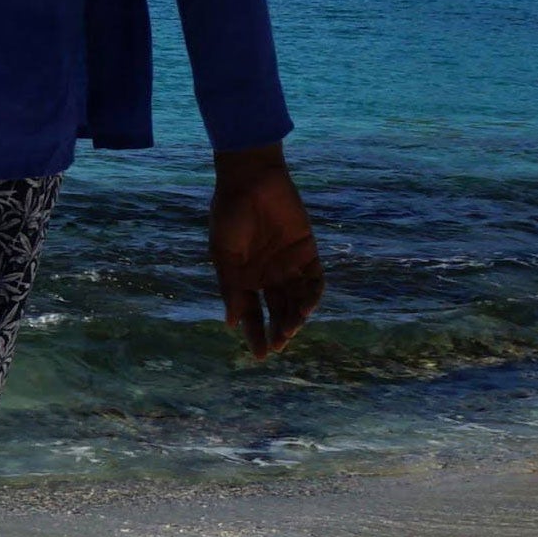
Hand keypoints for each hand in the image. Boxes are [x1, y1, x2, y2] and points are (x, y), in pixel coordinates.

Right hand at [208, 144, 323, 360]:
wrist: (250, 181)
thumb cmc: (229, 215)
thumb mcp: (223, 255)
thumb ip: (230, 288)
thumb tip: (231, 322)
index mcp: (244, 278)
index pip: (252, 314)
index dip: (256, 335)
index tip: (260, 356)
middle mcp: (268, 276)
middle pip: (277, 311)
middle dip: (279, 330)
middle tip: (278, 344)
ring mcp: (289, 266)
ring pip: (297, 301)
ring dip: (295, 317)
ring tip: (291, 328)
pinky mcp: (308, 253)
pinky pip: (314, 281)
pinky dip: (311, 296)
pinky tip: (305, 308)